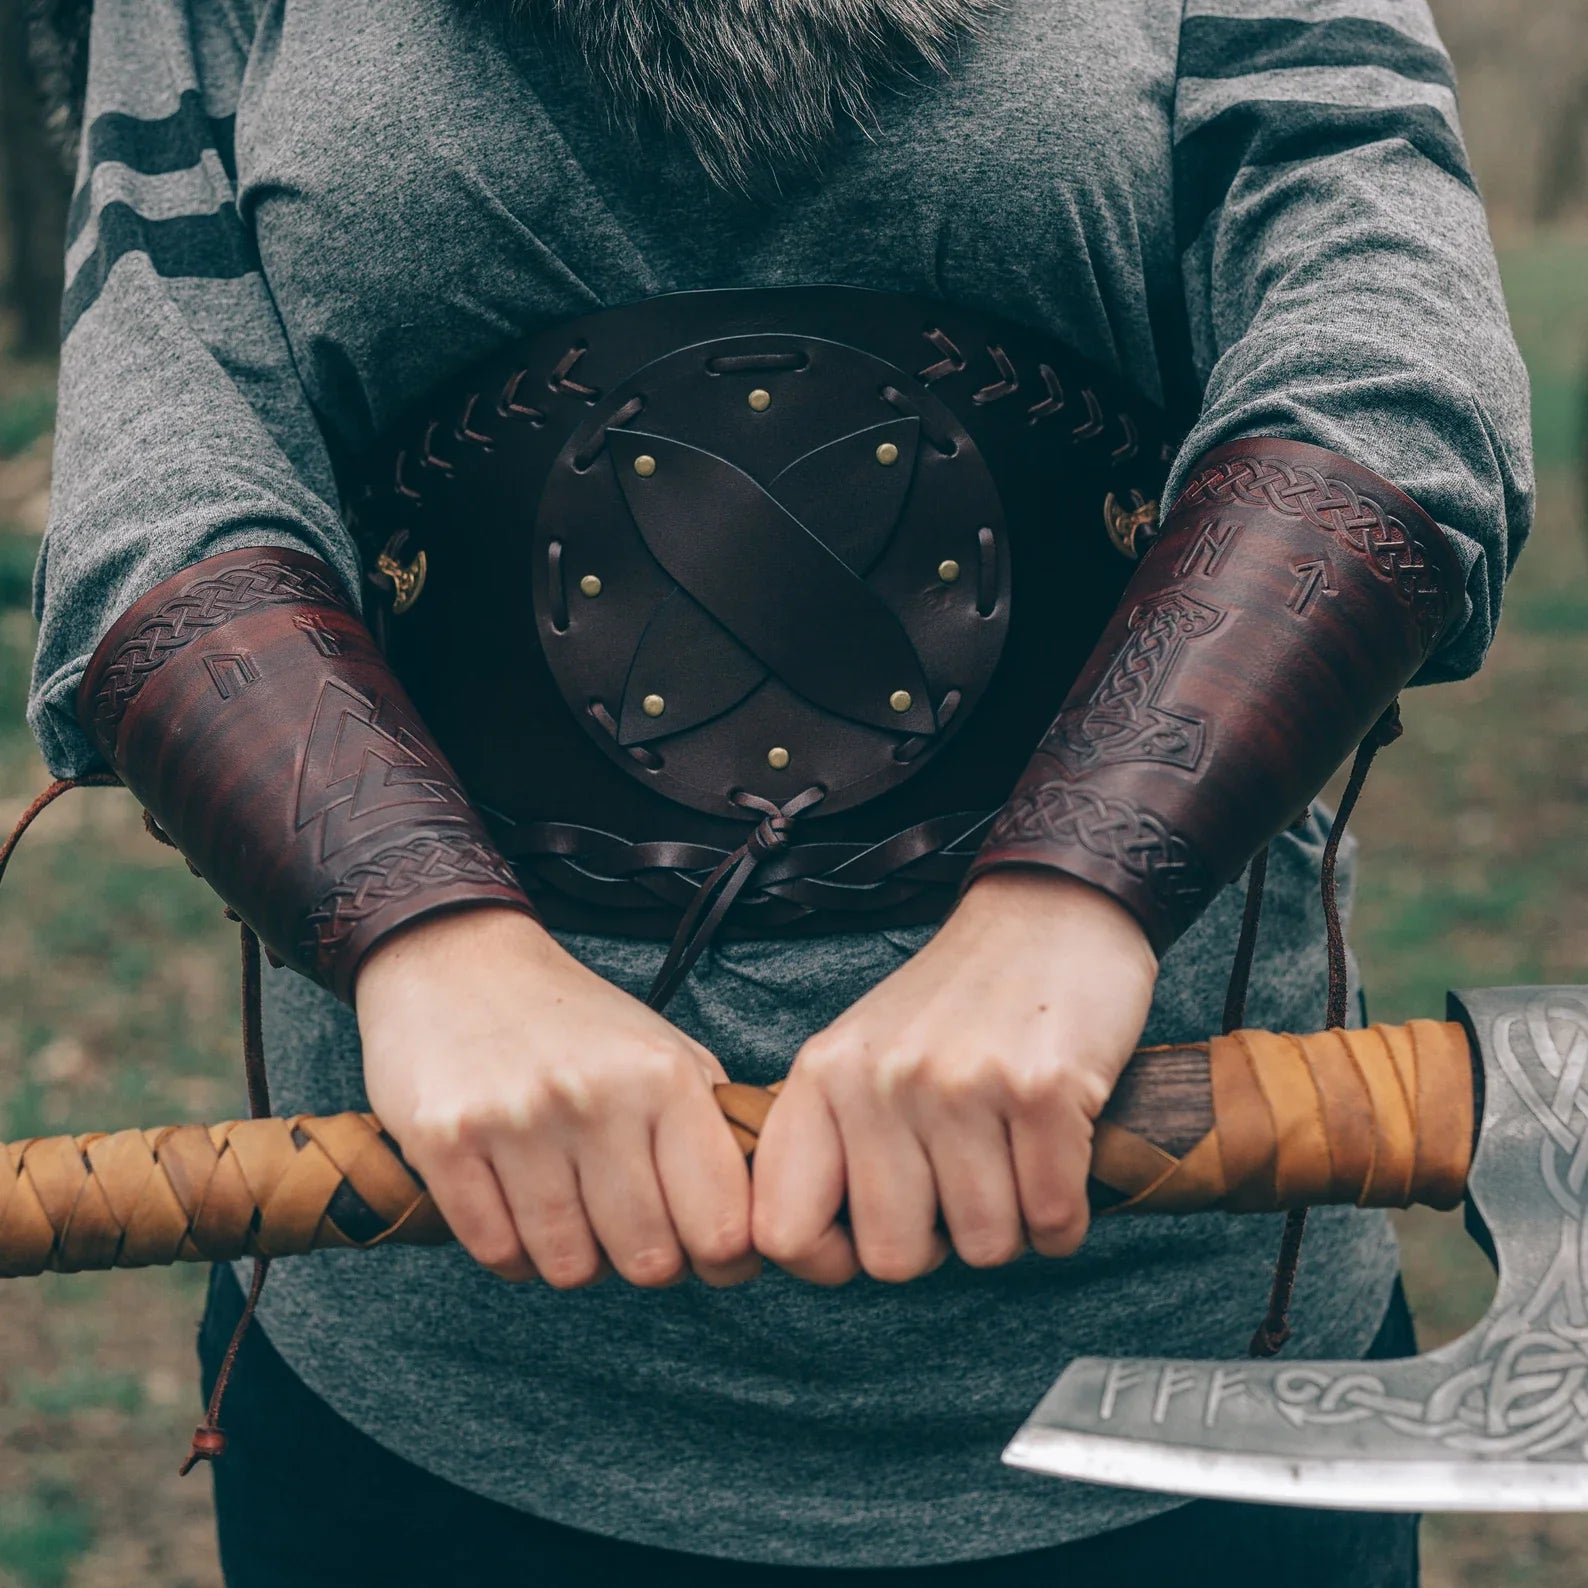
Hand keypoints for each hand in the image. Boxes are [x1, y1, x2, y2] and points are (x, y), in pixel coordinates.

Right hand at [355, 907, 757, 1289]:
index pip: (722, 1226)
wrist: (459, 960)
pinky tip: (517, 1206)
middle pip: (648, 1261)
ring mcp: (518, 1119)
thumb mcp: (666, 1052)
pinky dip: (513, 1250)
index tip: (713, 1255)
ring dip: (576, 1256)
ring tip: (571, 1208)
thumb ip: (715, 1132)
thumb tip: (757, 1229)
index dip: (725, 1261)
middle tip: (631, 1225)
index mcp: (666, 1076)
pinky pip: (497, 1253)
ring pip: (570, 1268)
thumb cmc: (576, 1023)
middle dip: (646, 1259)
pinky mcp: (446, 1140)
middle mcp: (597, 1096)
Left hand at [751, 872, 1157, 1284]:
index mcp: (822, 1075)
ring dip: (1011, 1224)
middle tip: (960, 1186)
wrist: (1051, 913)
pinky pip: (1053, 1220)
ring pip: (983, 1246)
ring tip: (1012, 1159)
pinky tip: (1058, 1163)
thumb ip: (835, 1139)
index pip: (780, 1229)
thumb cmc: (957, 1002)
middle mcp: (879, 1080)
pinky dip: (1064, 1216)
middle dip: (938, 1243)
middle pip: (893, 1257)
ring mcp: (959, 1085)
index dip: (827, 1262)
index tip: (869, 1237)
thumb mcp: (862, 1052)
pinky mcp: (1042, 1090)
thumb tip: (824, 1255)